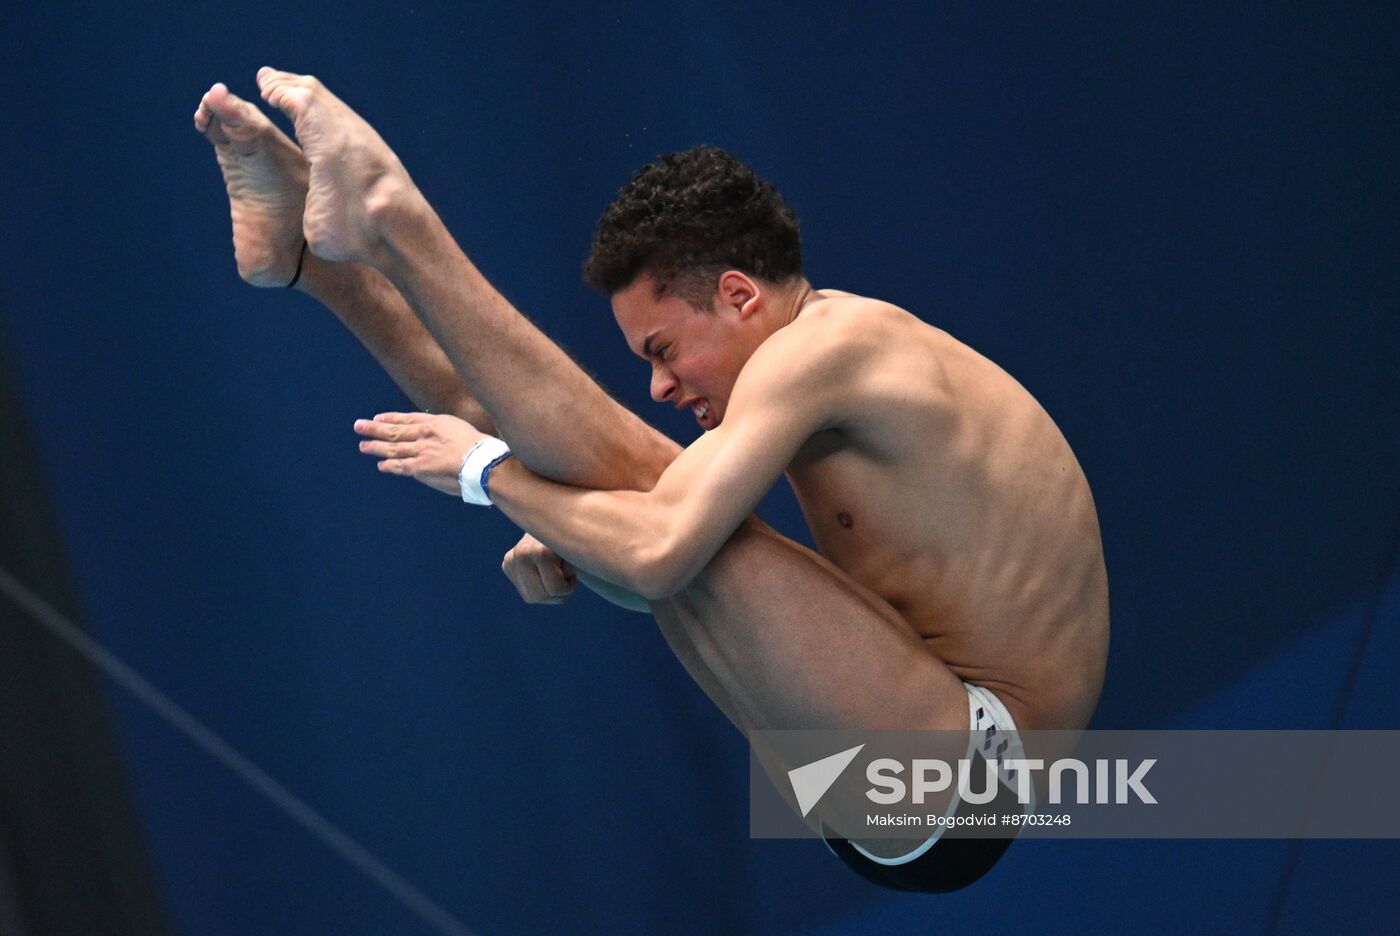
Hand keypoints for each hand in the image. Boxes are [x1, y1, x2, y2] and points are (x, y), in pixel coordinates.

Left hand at [354, 411, 488, 495]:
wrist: (483, 464)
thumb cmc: (481, 450)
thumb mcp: (463, 430)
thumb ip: (447, 432)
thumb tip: (440, 439)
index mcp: (437, 422)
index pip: (408, 418)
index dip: (391, 418)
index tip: (378, 418)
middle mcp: (425, 434)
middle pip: (394, 430)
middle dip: (374, 428)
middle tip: (358, 426)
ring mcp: (421, 450)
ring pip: (392, 448)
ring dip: (375, 447)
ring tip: (363, 446)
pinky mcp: (420, 468)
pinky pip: (400, 466)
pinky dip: (389, 465)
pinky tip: (381, 464)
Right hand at [501, 533, 577, 604]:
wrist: (557, 523)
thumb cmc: (575, 541)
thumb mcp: (579, 554)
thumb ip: (573, 568)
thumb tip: (567, 577)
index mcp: (539, 551)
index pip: (555, 589)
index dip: (568, 586)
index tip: (573, 575)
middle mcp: (520, 554)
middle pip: (540, 596)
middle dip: (558, 594)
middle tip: (566, 579)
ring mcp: (510, 559)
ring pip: (532, 598)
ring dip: (549, 593)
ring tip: (556, 575)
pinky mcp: (507, 565)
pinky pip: (526, 593)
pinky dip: (539, 588)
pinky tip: (545, 574)